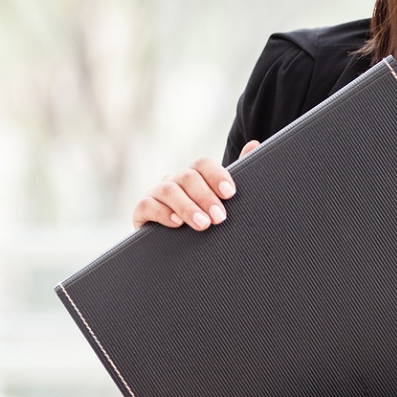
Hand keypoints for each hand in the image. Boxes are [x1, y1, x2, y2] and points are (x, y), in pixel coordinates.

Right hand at [132, 140, 259, 230]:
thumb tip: (253, 144)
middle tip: (220, 217)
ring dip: (187, 207)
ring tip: (203, 224)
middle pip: (188, 177)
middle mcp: (175, 180)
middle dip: (206, 197)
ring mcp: (156, 194)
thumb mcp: (220, 202)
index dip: (217, 176)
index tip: (230, 193)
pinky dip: (163, 213)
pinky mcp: (142, 211)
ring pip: (169, 190)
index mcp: (194, 176)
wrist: (176, 251)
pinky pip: (147, 205)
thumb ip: (238, 175)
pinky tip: (176, 224)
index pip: (203, 164)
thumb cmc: (202, 220)